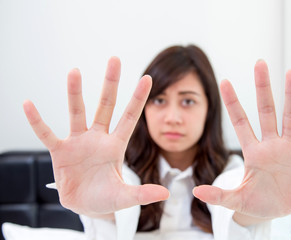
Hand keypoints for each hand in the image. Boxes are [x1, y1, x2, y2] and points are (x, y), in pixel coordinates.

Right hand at [23, 57, 168, 217]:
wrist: (85, 206)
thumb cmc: (106, 198)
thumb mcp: (124, 197)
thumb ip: (142, 193)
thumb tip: (166, 194)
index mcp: (116, 145)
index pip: (130, 117)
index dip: (138, 99)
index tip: (147, 77)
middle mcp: (98, 138)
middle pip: (105, 106)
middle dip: (111, 83)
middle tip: (114, 59)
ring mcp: (78, 143)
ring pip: (77, 113)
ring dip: (75, 93)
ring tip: (74, 71)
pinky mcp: (60, 152)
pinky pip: (47, 134)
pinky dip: (37, 121)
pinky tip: (28, 104)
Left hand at [193, 60, 290, 222]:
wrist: (277, 210)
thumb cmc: (255, 203)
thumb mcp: (236, 200)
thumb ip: (218, 195)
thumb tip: (196, 192)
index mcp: (252, 151)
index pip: (240, 121)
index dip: (232, 102)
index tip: (224, 81)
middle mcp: (269, 144)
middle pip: (266, 110)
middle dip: (262, 87)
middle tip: (260, 63)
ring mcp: (288, 148)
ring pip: (289, 116)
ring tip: (290, 72)